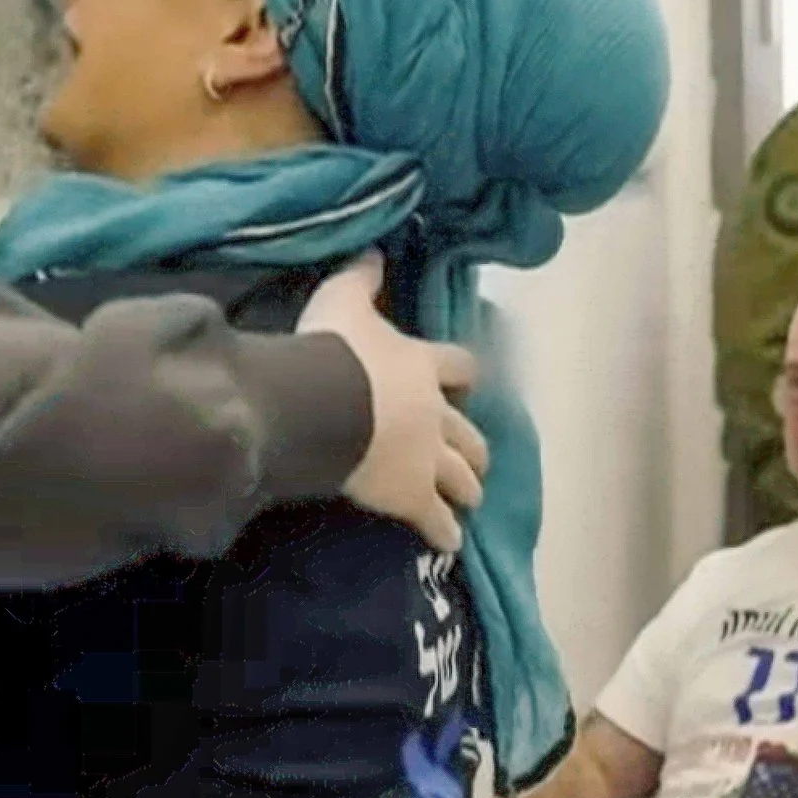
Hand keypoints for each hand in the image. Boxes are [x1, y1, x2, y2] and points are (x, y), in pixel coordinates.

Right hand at [300, 254, 489, 552]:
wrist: (322, 402)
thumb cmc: (332, 349)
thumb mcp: (342, 300)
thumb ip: (360, 278)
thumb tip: (374, 252)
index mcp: (422, 365)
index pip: (459, 366)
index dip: (463, 374)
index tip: (466, 382)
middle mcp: (435, 413)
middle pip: (469, 432)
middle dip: (474, 446)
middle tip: (474, 458)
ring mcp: (428, 457)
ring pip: (462, 476)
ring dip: (468, 487)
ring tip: (470, 499)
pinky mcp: (412, 495)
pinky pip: (435, 519)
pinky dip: (444, 532)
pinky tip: (451, 545)